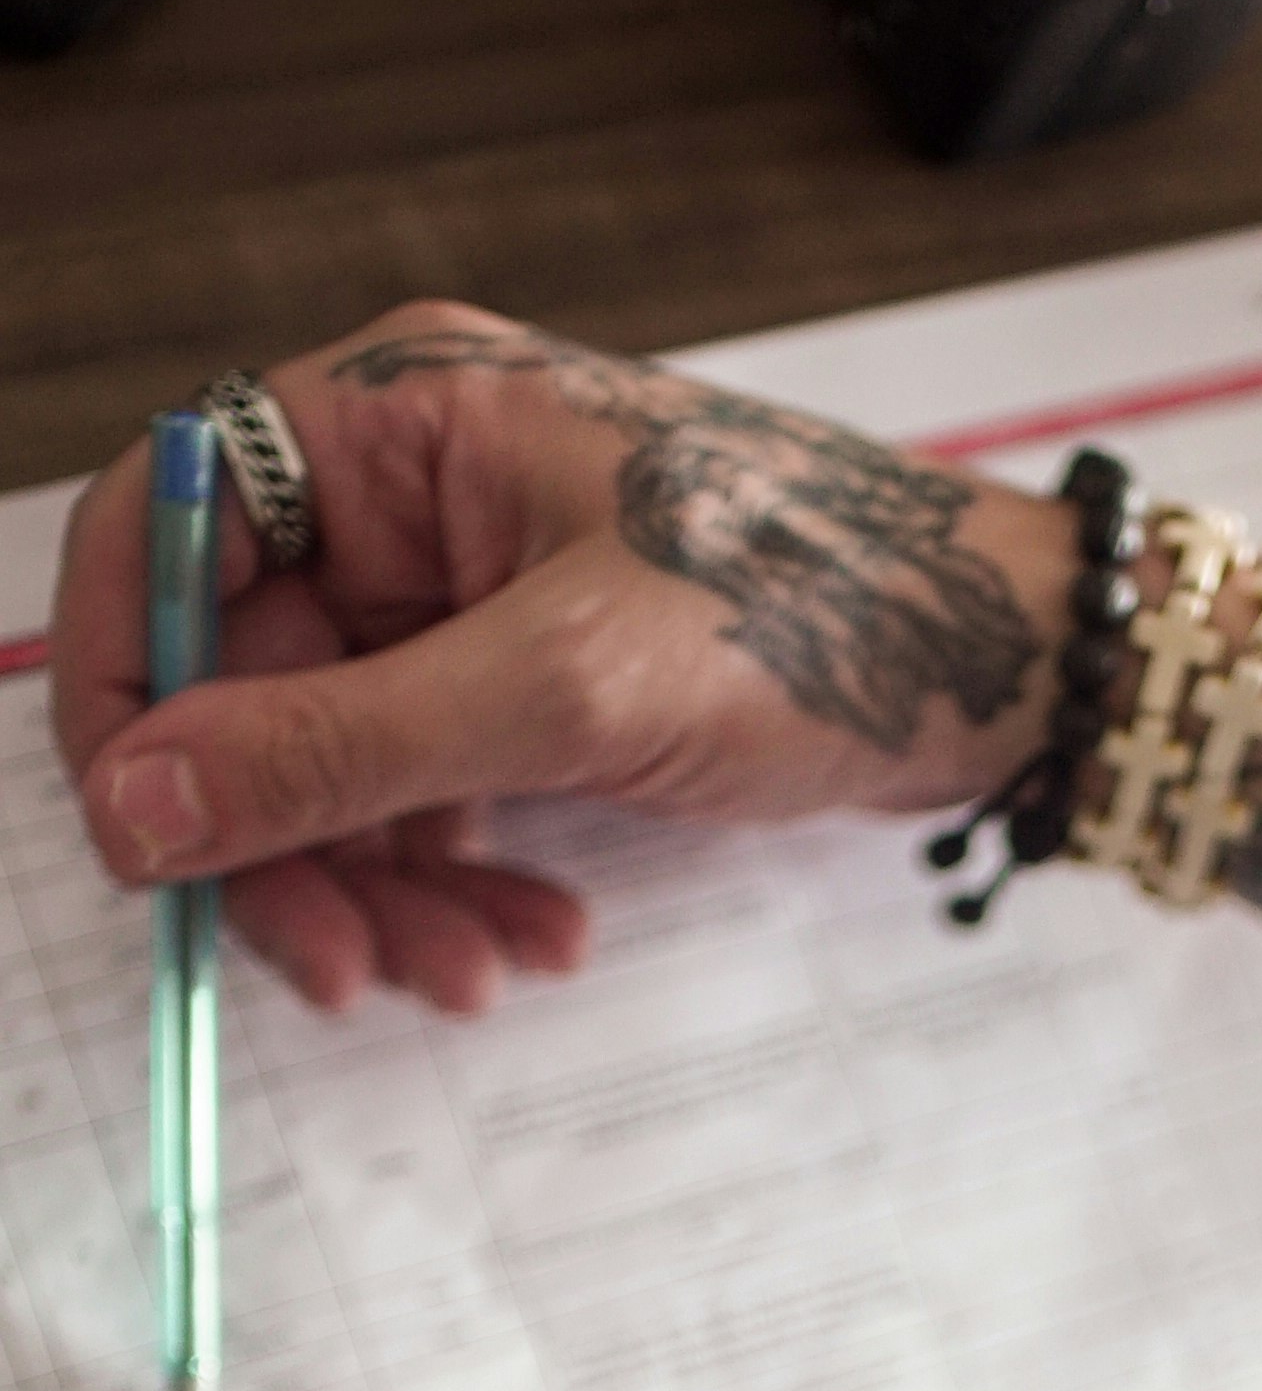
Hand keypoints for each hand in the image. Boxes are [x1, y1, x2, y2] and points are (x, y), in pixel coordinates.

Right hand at [49, 303, 1074, 1015]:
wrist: (1001, 666)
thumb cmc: (825, 613)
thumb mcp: (561, 689)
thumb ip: (338, 748)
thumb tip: (145, 801)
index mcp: (393, 417)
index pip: (166, 532)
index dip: (131, 694)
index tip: (153, 847)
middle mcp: (410, 488)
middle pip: (244, 680)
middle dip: (287, 844)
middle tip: (346, 972)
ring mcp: (466, 590)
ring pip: (332, 762)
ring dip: (379, 889)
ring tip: (472, 973)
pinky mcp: (526, 680)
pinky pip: (425, 794)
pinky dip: (455, 882)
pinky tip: (530, 937)